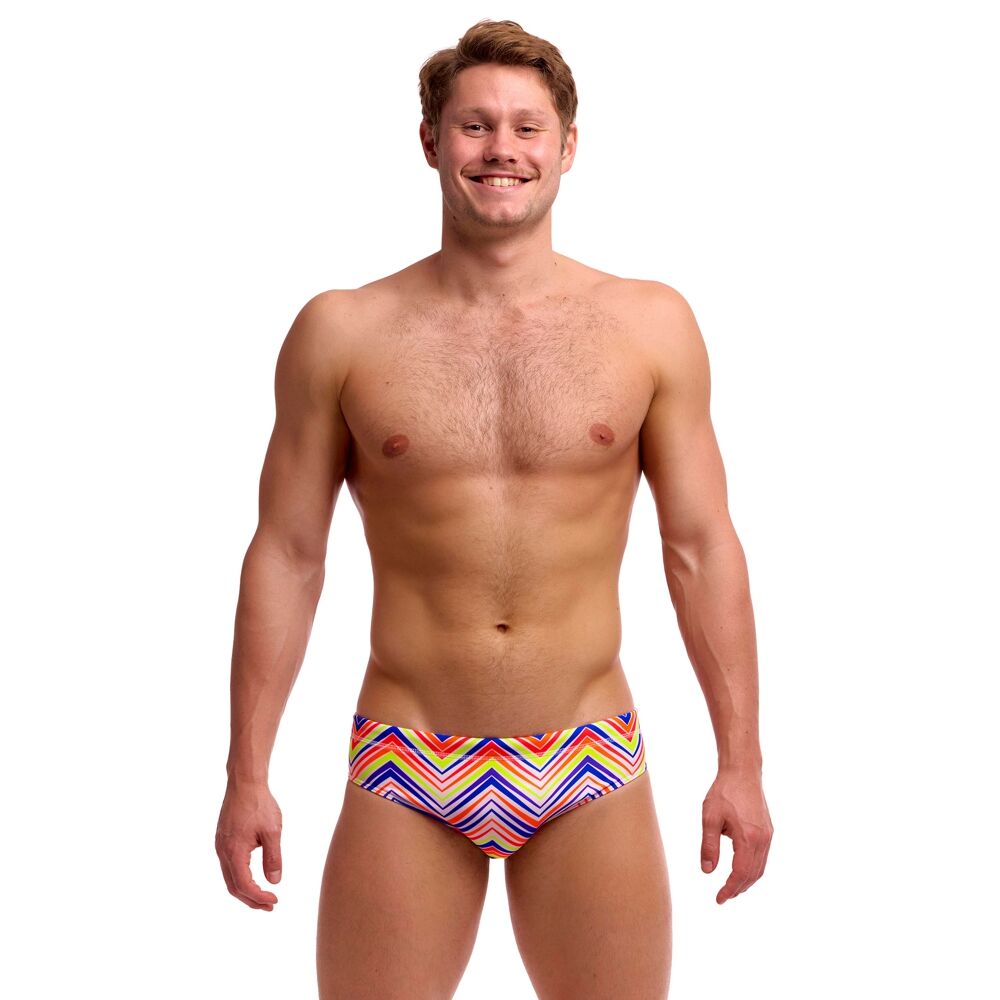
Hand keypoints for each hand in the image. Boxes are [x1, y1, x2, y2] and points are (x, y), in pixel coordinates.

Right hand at [215, 780, 282, 909]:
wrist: (244, 782)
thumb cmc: (260, 804)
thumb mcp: (272, 831)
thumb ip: (273, 858)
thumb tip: (275, 881)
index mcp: (234, 851)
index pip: (244, 885)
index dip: (259, 897)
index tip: (275, 901)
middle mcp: (222, 852)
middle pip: (233, 887)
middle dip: (251, 900)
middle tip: (270, 905)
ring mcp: (220, 846)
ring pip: (229, 877)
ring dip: (245, 890)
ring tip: (263, 896)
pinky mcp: (222, 840)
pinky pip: (228, 866)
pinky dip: (240, 878)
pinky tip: (253, 877)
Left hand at [701, 768, 772, 903]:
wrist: (743, 772)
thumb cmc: (724, 791)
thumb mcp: (710, 817)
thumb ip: (709, 846)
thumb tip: (707, 871)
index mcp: (749, 838)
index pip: (740, 873)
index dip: (730, 888)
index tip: (719, 899)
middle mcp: (763, 840)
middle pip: (753, 874)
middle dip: (738, 888)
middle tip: (723, 897)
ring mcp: (768, 835)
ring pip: (760, 868)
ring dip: (747, 881)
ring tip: (731, 888)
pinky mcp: (768, 831)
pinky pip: (762, 857)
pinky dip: (753, 869)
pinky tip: (741, 869)